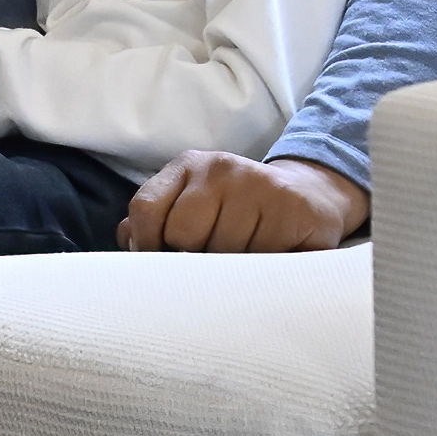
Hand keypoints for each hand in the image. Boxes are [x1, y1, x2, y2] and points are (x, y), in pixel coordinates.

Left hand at [119, 154, 368, 252]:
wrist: (312, 196)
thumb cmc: (243, 211)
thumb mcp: (197, 204)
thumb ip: (158, 219)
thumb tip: (124, 240)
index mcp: (189, 166)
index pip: (146, 209)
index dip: (147, 246)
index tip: (162, 269)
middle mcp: (220, 168)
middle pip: (181, 234)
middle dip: (195, 259)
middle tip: (216, 262)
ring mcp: (256, 183)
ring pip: (221, 250)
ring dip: (231, 269)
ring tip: (247, 259)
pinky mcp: (289, 206)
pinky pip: (260, 256)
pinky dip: (262, 268)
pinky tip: (271, 257)